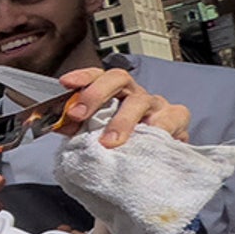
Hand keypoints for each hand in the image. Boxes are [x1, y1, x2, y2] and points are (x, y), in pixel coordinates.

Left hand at [57, 67, 191, 146]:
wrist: (156, 157)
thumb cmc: (125, 141)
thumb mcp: (97, 133)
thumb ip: (78, 128)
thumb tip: (58, 124)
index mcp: (113, 94)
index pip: (97, 76)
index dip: (82, 77)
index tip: (66, 82)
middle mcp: (133, 94)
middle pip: (118, 78)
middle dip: (96, 93)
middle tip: (79, 115)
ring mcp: (156, 104)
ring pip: (140, 101)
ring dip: (121, 121)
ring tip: (109, 142)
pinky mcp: (176, 118)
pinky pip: (169, 119)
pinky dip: (157, 129)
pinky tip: (147, 139)